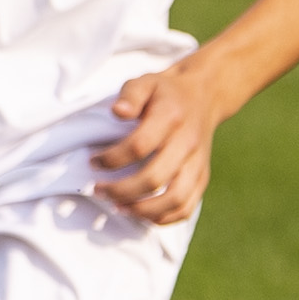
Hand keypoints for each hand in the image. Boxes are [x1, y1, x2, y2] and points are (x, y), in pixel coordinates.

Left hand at [93, 61, 226, 224]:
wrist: (205, 96)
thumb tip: (118, 112)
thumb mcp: (145, 82)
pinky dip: (164, 217)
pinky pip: (188, 206)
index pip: (139, 146)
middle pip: (155, 177)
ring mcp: (198, 163)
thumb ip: (130, 94)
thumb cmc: (165, 92)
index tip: (93, 162)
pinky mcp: (202, 176)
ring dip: (143, 209)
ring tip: (117, 208)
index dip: (111, 159)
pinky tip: (141, 215)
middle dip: (121, 190)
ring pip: (175, 198)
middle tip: (98, 190)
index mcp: (171, 118)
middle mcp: (187, 143)